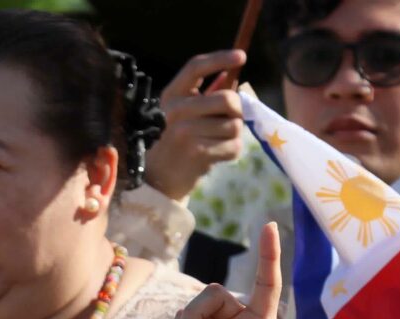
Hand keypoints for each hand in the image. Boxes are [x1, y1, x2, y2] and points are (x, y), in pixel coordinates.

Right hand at [143, 50, 246, 201]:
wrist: (158, 179)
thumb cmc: (176, 142)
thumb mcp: (182, 114)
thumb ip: (205, 96)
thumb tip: (230, 75)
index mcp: (171, 96)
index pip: (196, 67)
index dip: (220, 58)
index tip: (242, 56)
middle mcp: (174, 111)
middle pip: (227, 99)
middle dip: (238, 111)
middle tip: (232, 119)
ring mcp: (184, 132)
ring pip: (234, 125)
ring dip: (233, 135)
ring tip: (217, 142)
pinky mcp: (196, 152)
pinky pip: (233, 146)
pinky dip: (231, 152)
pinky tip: (217, 156)